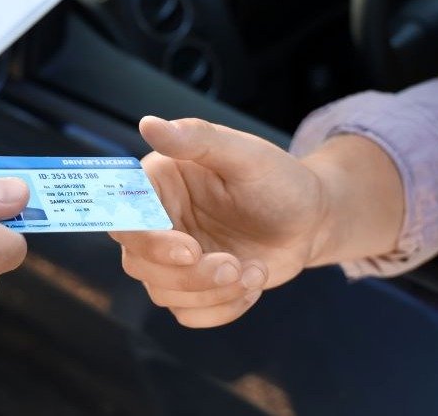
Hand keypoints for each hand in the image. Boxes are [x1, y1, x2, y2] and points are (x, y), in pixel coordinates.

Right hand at [109, 117, 330, 327]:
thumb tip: (149, 124)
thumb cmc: (278, 179)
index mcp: (159, 182)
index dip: (148, 239)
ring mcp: (172, 257)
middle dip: (187, 275)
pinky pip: (187, 313)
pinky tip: (252, 284)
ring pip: (162, 291)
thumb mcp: (245, 154)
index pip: (125, 216)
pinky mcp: (192, 286)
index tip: (190, 249)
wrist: (312, 219)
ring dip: (211, 293)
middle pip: (137, 261)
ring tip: (254, 272)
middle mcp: (158, 219)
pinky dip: (221, 309)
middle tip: (233, 267)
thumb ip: (198, 139)